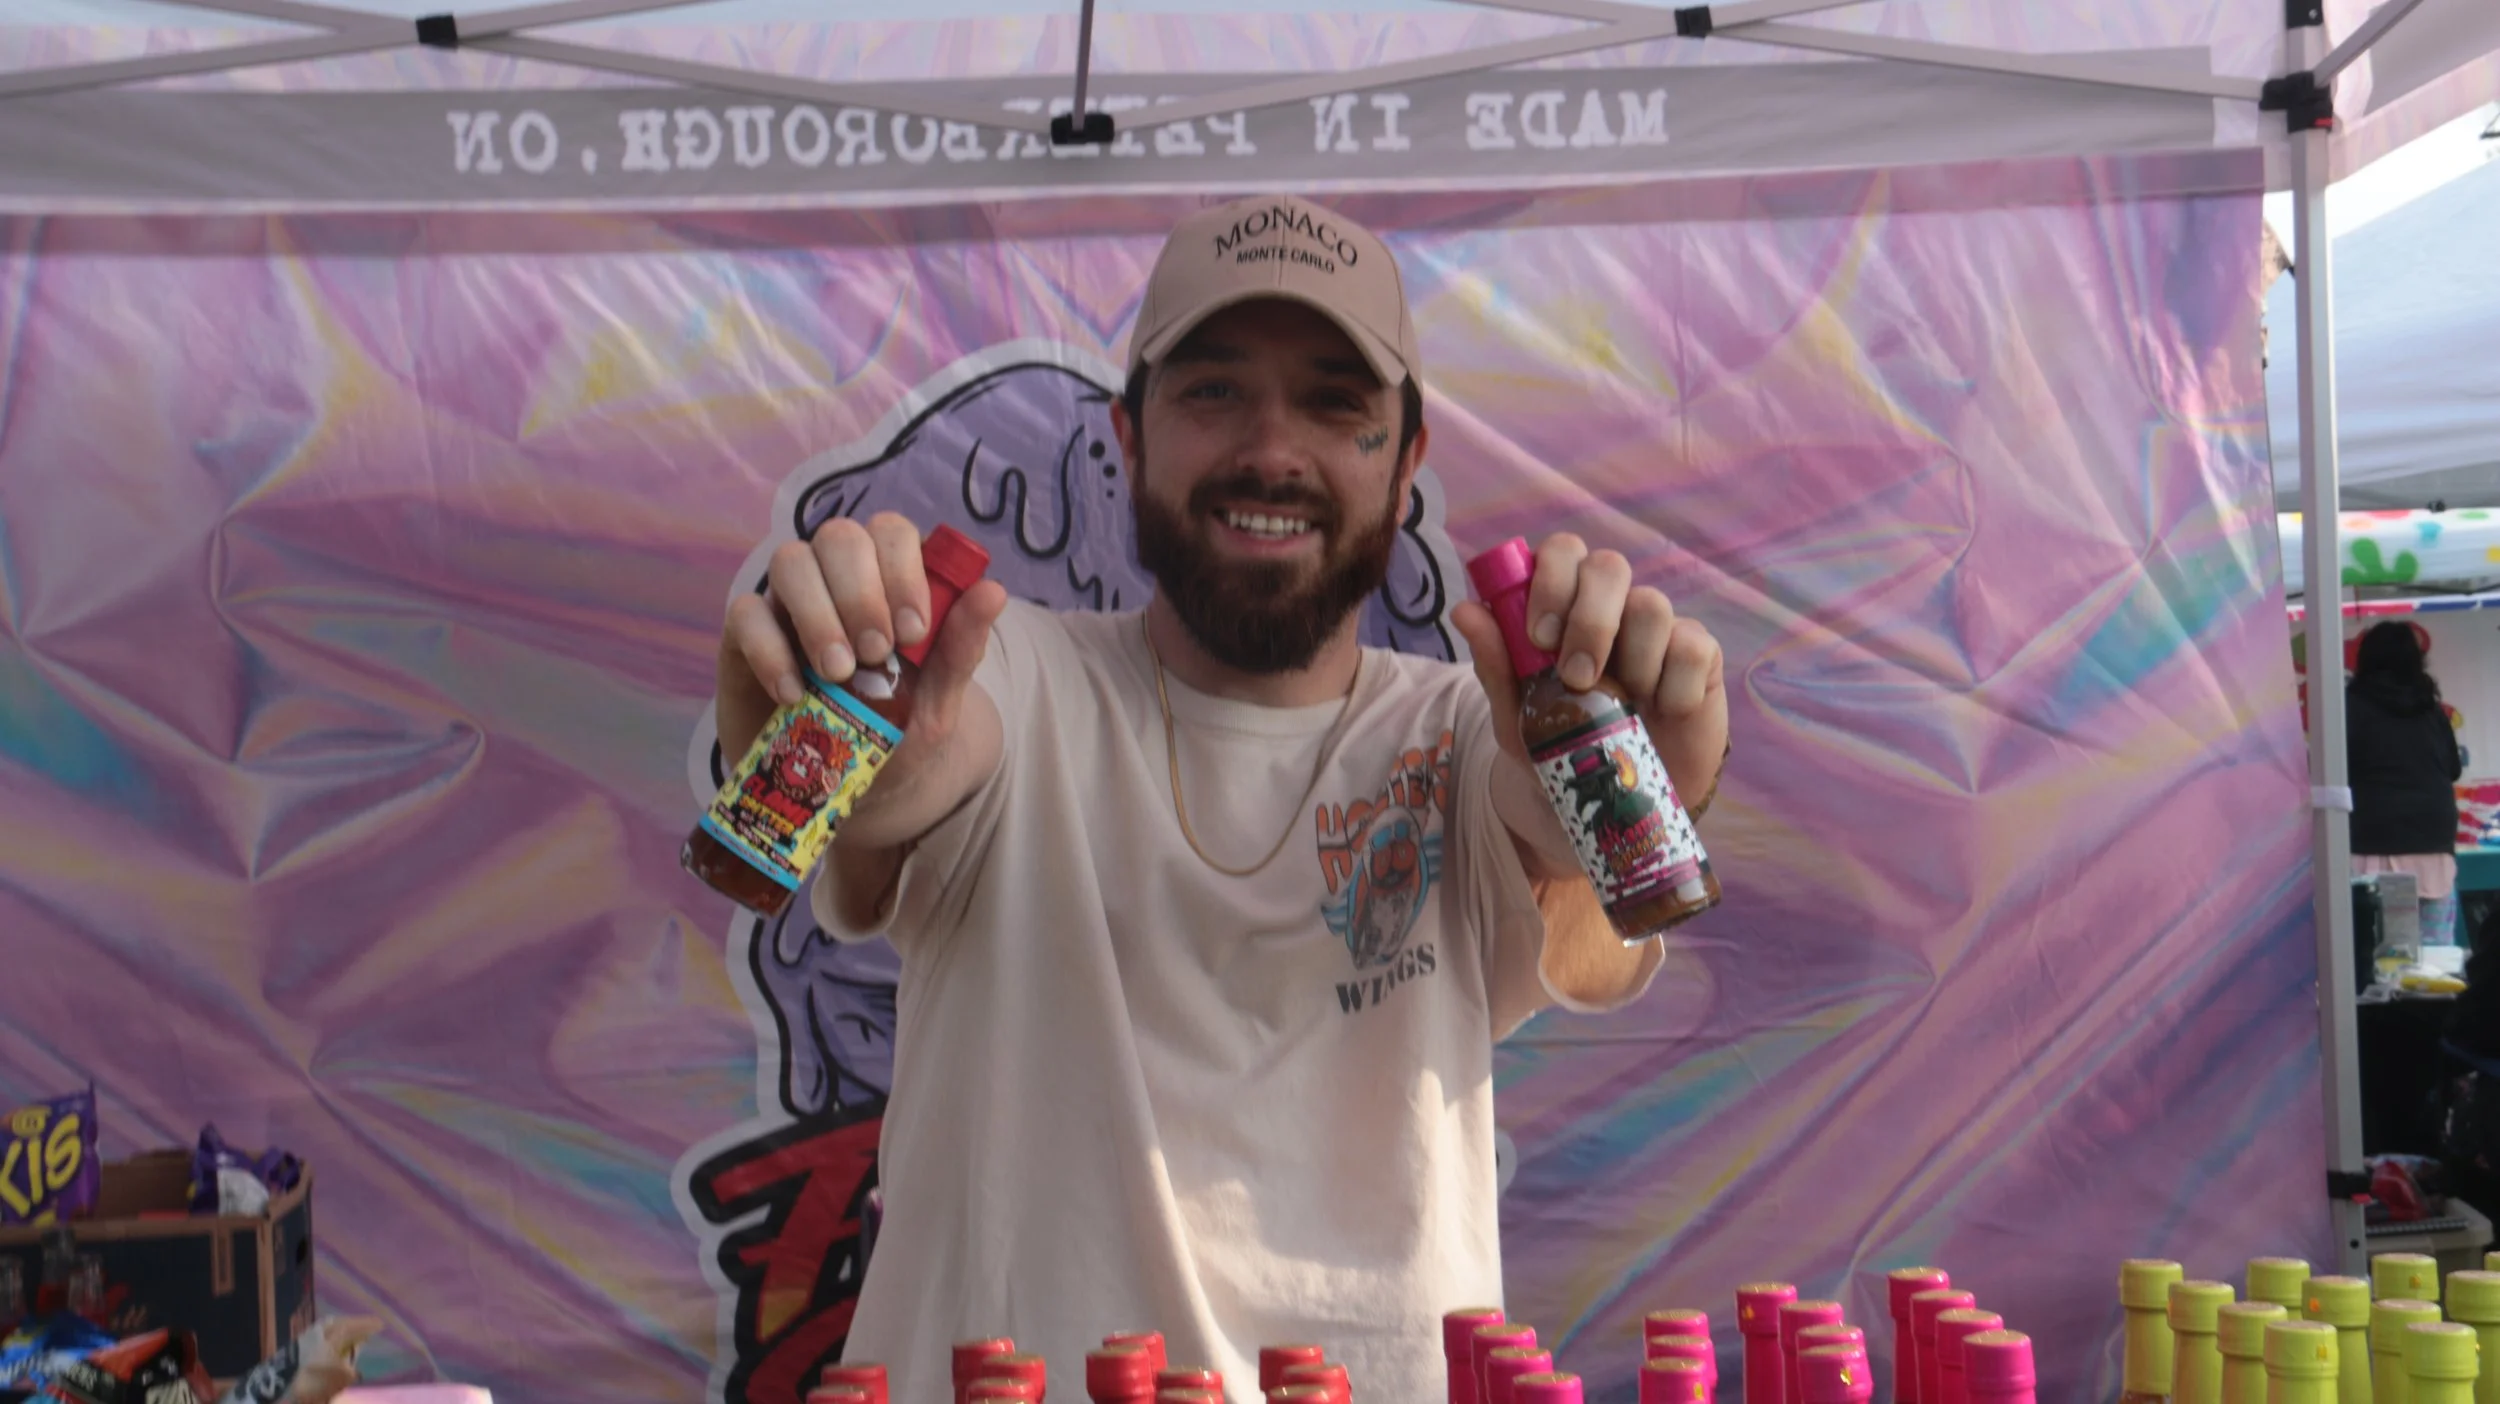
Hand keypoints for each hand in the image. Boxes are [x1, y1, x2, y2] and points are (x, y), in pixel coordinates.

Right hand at [718, 511, 1008, 776]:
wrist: (839, 793)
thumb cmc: (891, 736)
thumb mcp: (935, 704)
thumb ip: (959, 649)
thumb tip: (993, 591)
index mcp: (886, 581)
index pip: (892, 533)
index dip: (903, 570)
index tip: (914, 633)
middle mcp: (835, 579)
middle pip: (839, 536)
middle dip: (861, 593)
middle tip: (876, 654)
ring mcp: (786, 604)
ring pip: (790, 561)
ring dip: (819, 615)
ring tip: (837, 673)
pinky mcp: (744, 637)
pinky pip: (745, 613)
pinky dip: (771, 649)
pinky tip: (794, 694)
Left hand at [1450, 533, 1728, 808]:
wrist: (1617, 800)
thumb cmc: (1564, 744)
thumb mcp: (1519, 717)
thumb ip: (1496, 665)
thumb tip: (1464, 610)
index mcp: (1567, 603)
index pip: (1563, 552)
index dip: (1551, 580)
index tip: (1538, 637)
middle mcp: (1614, 604)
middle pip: (1609, 565)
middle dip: (1590, 618)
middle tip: (1576, 677)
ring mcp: (1660, 627)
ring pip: (1651, 604)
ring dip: (1631, 660)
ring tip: (1622, 705)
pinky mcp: (1699, 656)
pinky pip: (1691, 648)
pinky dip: (1672, 687)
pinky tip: (1662, 712)